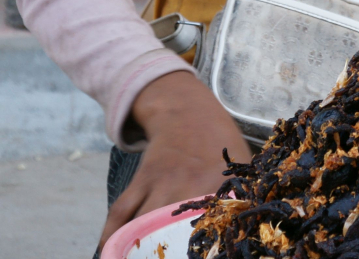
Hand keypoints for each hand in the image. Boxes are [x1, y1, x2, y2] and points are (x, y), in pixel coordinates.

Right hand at [98, 71, 251, 251]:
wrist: (189, 113)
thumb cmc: (221, 145)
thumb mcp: (242, 166)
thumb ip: (245, 196)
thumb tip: (247, 226)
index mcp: (217, 186)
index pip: (210, 223)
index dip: (202, 244)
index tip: (200, 256)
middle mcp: (186, 186)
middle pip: (171, 229)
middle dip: (166, 251)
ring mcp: (160, 183)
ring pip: (142, 222)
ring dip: (138, 247)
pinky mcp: (141, 180)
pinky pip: (122, 209)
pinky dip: (113, 231)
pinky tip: (110, 250)